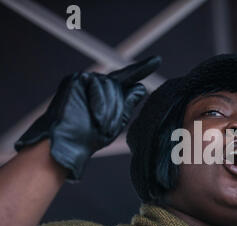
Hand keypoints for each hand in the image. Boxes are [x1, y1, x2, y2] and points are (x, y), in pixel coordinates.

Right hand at [15, 56, 160, 180]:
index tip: (157, 60)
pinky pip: (97, 85)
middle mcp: (97, 84)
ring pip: (111, 86)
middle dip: (117, 109)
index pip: (128, 77)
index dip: (142, 68)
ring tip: (101, 125)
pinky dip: (98, 103)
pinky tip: (95, 116)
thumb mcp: (116, 121)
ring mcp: (86, 80)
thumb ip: (128, 104)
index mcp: (107, 94)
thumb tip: (141, 87)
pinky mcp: (76, 79)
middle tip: (107, 128)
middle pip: (120, 86)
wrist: (68, 144)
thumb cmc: (90, 137)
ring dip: (108, 109)